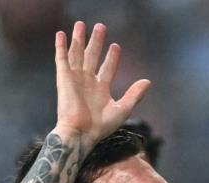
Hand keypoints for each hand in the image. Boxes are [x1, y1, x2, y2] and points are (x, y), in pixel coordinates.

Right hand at [52, 21, 150, 149]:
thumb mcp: (123, 109)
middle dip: (96, 42)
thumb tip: (148, 81)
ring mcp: (75, 79)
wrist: (81, 132)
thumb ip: (134, 94)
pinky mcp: (63, 78)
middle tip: (100, 26)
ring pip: (77, 54)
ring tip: (81, 24)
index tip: (116, 46)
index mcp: (101, 90)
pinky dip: (61, 46)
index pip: (107, 68)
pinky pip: (61, 59)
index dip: (111, 57)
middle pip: (92, 56)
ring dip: (79, 39)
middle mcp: (87, 82)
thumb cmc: (101, 126)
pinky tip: (61, 34)